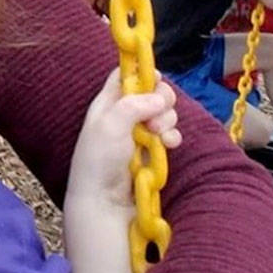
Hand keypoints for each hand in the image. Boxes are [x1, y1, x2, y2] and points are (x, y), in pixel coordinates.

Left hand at [66, 69, 181, 210]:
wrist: (105, 201)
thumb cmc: (99, 159)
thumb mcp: (110, 125)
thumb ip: (134, 105)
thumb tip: (160, 96)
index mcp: (108, 102)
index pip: (125, 75)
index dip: (141, 72)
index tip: (156, 77)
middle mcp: (124, 113)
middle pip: (152, 92)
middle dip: (161, 100)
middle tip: (155, 118)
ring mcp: (139, 132)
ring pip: (164, 113)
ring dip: (167, 120)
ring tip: (158, 136)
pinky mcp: (152, 150)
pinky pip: (169, 134)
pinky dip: (172, 135)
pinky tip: (168, 144)